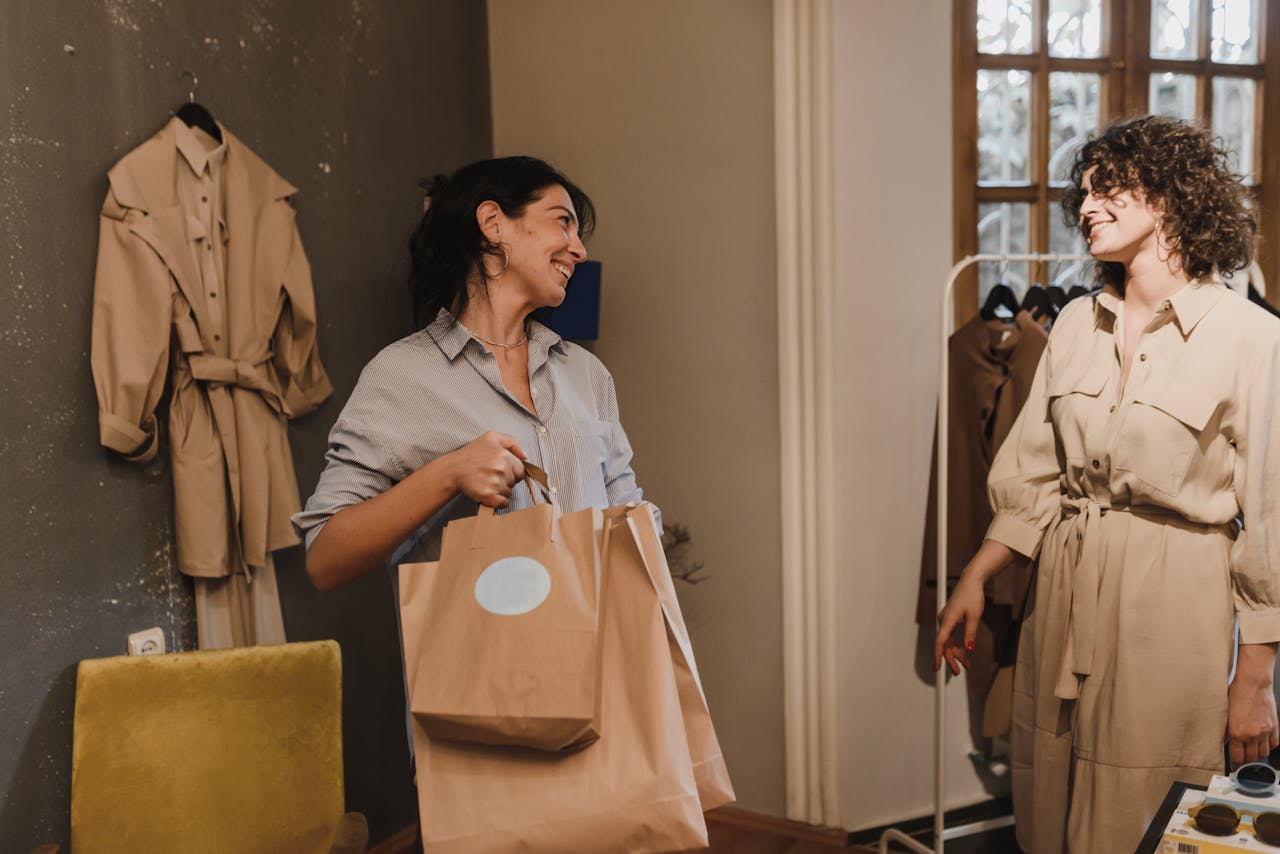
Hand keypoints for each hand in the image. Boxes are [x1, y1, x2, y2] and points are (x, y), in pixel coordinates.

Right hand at [446, 431, 526, 507]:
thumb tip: (525, 456)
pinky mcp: (487, 495)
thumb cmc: (471, 453)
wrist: (452, 468)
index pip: (521, 470)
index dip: (512, 472)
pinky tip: (490, 494)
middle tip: (490, 475)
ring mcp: (494, 483)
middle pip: (514, 482)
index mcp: (504, 455)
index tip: (501, 470)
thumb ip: (512, 442)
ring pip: (508, 493)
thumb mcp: (491, 437)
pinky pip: (503, 503)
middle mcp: (500, 469)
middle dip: (506, 481)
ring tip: (487, 482)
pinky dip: (499, 502)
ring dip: (500, 491)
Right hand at [933, 574, 984, 675]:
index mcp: (947, 620)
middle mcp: (944, 620)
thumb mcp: (975, 616)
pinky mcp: (951, 618)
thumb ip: (970, 633)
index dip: (938, 656)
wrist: (971, 581)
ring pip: (949, 641)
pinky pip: (951, 635)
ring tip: (966, 664)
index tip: (936, 668)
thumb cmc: (972, 595)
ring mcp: (947, 619)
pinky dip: (957, 644)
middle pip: (945, 644)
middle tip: (958, 671)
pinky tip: (964, 651)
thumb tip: (968, 648)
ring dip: (956, 653)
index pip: (940, 642)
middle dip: (951, 659)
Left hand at [1227, 643, 1279, 766]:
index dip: (1236, 763)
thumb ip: (1225, 729)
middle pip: (1251, 758)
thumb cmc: (1237, 693)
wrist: (1254, 683)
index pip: (1237, 757)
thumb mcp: (1224, 712)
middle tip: (1244, 759)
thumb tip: (1224, 740)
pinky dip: (1270, 746)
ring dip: (1258, 754)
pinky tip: (1264, 743)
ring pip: (1263, 753)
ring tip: (1253, 751)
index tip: (1235, 765)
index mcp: (1236, 732)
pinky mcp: (1274, 726)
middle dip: (1247, 761)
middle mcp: (1251, 734)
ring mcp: (1265, 731)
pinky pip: (1274, 743)